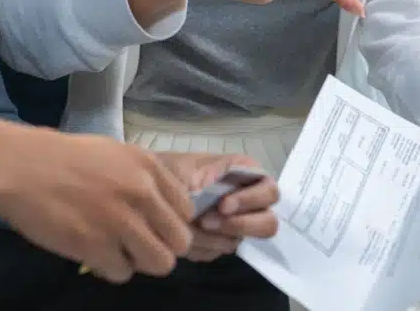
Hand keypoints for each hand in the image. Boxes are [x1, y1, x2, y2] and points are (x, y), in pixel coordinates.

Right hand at [0, 124, 194, 282]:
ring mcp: (120, 222)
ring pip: (159, 263)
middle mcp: (141, 193)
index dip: (170, 222)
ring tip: (117, 250)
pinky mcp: (96, 247)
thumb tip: (163, 209)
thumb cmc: (62, 158)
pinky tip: (93, 251)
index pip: (187, 210)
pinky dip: (109, 268)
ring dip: (139, 261)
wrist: (16, 167)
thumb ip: (144, 178)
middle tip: (136, 243)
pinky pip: (122, 274)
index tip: (151, 224)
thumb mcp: (114, 153)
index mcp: (148, 167)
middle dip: (161, 246)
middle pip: (180, 242)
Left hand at [154, 152, 279, 261]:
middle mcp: (247, 203)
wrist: (151, 188)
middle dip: (240, 225)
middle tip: (209, 222)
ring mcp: (234, 224)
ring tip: (191, 227)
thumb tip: (210, 204)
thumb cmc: (174, 170)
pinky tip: (185, 234)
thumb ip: (205, 185)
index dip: (251, 200)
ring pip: (238, 241)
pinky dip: (200, 246)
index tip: (223, 205)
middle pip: (267, 223)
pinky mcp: (219, 241)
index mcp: (247, 175)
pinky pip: (217, 252)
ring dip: (214, 238)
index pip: (269, 191)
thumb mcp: (188, 168)